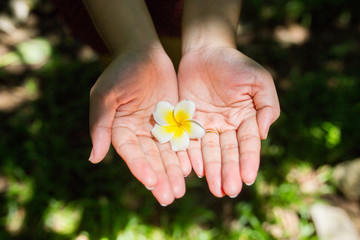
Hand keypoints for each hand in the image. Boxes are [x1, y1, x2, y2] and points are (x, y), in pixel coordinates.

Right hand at [89, 46, 189, 205]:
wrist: (143, 52)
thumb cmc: (121, 71)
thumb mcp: (105, 95)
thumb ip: (100, 125)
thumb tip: (94, 159)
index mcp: (120, 130)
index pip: (131, 154)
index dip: (140, 168)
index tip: (152, 182)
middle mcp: (139, 133)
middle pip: (151, 159)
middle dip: (160, 177)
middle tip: (170, 197)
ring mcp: (157, 128)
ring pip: (166, 154)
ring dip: (173, 172)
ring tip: (181, 190)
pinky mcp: (174, 121)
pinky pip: (180, 140)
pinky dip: (185, 154)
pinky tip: (192, 168)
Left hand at [178, 46, 279, 197]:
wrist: (206, 50)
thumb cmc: (235, 64)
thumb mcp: (258, 80)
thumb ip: (266, 106)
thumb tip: (262, 135)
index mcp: (246, 119)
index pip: (248, 144)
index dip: (248, 161)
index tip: (247, 179)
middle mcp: (226, 127)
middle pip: (228, 153)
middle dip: (228, 171)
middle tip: (227, 191)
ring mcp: (206, 126)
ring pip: (209, 152)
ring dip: (212, 170)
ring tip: (213, 188)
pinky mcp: (188, 122)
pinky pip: (189, 142)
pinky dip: (192, 155)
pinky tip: (194, 170)